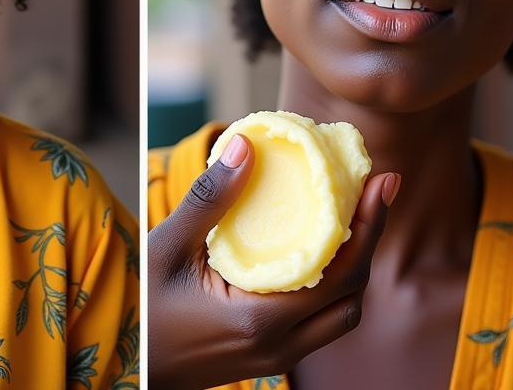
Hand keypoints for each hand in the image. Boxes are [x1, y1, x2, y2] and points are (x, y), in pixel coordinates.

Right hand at [148, 133, 398, 389]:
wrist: (130, 368)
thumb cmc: (141, 307)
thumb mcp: (167, 248)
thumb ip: (210, 199)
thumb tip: (247, 144)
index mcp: (262, 318)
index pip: (341, 273)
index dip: (368, 226)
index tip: (382, 182)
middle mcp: (279, 344)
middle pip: (352, 294)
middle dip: (370, 239)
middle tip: (374, 190)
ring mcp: (276, 356)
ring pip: (341, 314)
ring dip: (353, 266)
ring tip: (351, 216)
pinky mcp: (268, 356)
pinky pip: (319, 321)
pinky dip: (331, 284)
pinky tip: (315, 249)